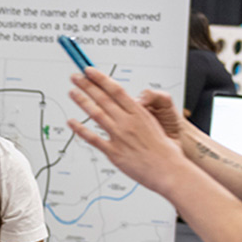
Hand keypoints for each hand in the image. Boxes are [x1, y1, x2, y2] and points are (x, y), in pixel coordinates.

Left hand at [67, 68, 187, 196]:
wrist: (169, 170)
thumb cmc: (165, 150)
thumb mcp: (156, 124)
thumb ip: (140, 114)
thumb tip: (132, 104)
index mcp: (139, 113)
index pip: (116, 89)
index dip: (100, 78)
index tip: (89, 71)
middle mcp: (128, 122)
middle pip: (103, 98)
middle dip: (87, 85)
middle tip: (75, 77)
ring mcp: (119, 136)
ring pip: (96, 114)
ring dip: (82, 101)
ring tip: (72, 92)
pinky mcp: (114, 152)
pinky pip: (93, 138)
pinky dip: (80, 129)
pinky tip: (71, 122)